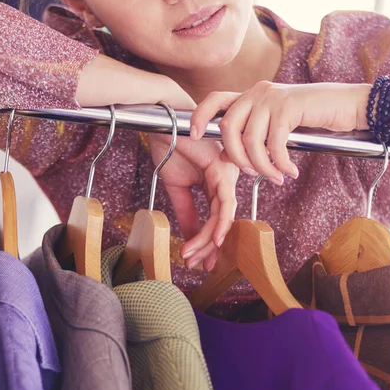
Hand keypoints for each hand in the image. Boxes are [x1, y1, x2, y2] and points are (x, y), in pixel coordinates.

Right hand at [149, 133, 238, 271]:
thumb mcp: (177, 188)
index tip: (197, 262)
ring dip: (210, 239)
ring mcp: (227, 175)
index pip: (215, 219)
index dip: (207, 243)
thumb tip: (191, 238)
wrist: (162, 124)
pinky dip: (220, 224)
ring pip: (224, 216)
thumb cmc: (171, 147)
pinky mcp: (222, 170)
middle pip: (222, 221)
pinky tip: (213, 240)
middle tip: (196, 265)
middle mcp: (226, 180)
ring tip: (193, 255)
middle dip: (209, 247)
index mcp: (216, 184)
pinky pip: (225, 203)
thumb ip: (187, 213)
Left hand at [190, 81, 369, 184]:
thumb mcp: (276, 124)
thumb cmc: (311, 118)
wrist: (347, 105)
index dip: (201, 115)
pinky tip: (290, 172)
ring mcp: (272, 97)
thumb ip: (253, 132)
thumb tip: (228, 156)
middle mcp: (257, 91)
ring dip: (261, 166)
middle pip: (228, 128)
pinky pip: (273, 144)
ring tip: (275, 177)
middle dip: (235, 157)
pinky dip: (280, 164)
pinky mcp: (288, 106)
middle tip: (251, 173)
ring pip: (250, 141)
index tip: (196, 135)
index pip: (216, 99)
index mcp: (251, 95)